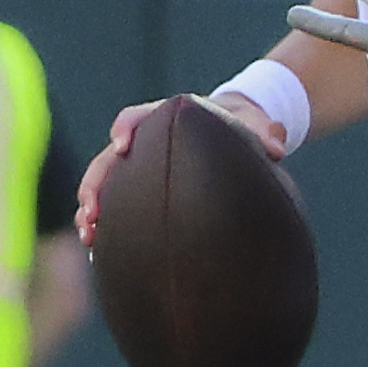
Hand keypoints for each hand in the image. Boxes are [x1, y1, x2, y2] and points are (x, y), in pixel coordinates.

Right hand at [75, 92, 283, 243]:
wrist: (235, 132)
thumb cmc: (242, 126)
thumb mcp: (254, 124)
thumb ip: (264, 133)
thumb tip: (279, 147)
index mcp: (163, 118)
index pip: (136, 117)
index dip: (126, 128)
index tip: (121, 144)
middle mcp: (143, 141)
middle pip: (108, 158)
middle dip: (96, 182)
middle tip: (91, 209)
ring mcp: (137, 166)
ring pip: (104, 184)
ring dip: (91, 208)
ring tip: (89, 235)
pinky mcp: (138, 188)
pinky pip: (115, 205)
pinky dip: (106, 224)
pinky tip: (99, 249)